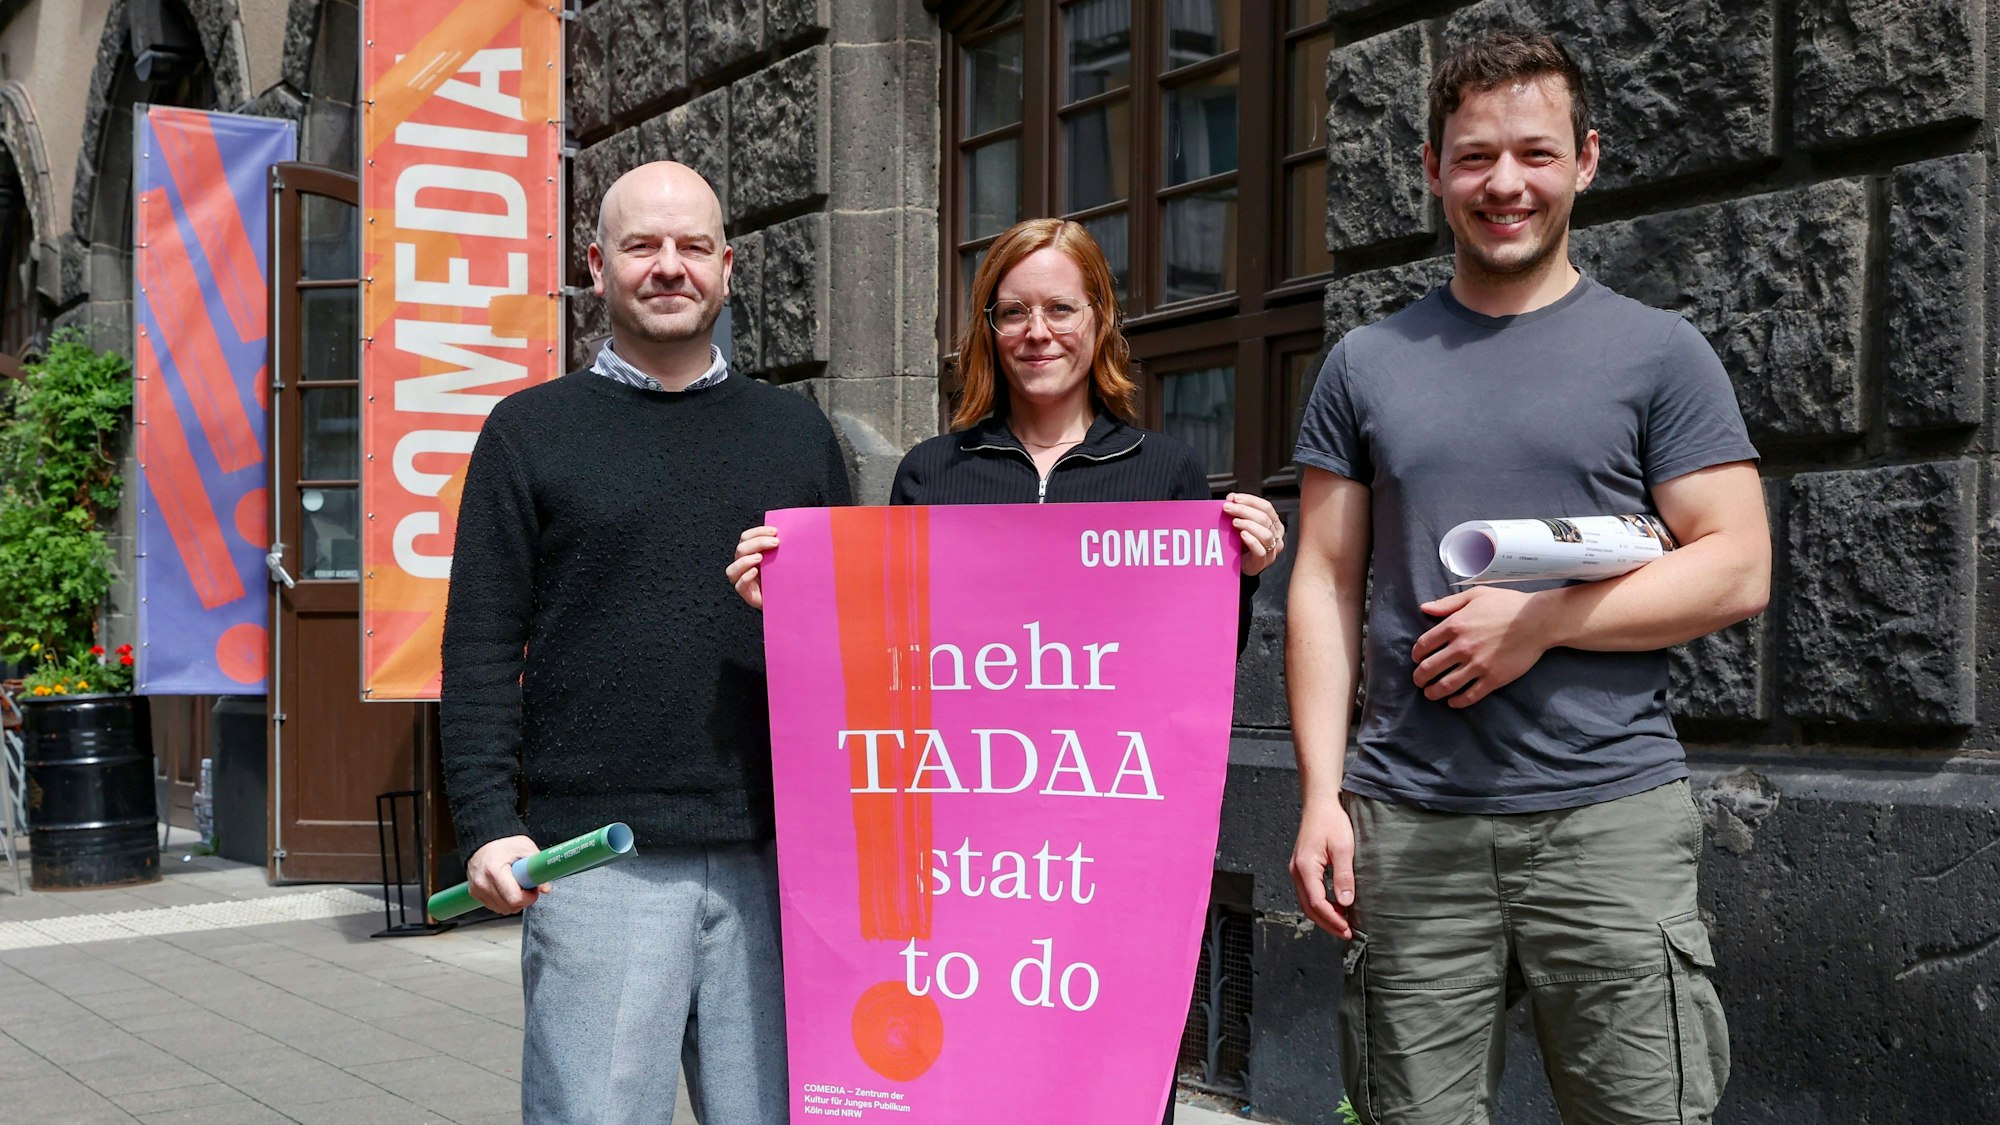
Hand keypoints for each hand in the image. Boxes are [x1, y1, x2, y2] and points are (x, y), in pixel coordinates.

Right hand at [467, 835, 543, 914]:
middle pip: (509, 907)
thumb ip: (537, 867)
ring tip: (516, 885)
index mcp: (494, 871)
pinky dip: (503, 901)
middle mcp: (483, 883)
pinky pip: (494, 907)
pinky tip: (506, 888)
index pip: (515, 899)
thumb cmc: (503, 844)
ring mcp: (477, 890)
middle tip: (526, 885)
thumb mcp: (525, 848)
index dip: (529, 897)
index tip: (533, 888)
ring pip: (502, 910)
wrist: (482, 842)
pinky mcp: (475, 894)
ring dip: (513, 902)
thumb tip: (545, 888)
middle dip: (523, 899)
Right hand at [726, 525, 779, 609]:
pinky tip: (755, 572)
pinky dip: (745, 577)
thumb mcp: (782, 558)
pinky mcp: (746, 594)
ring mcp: (743, 580)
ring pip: (732, 568)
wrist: (787, 598)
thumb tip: (787, 532)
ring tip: (760, 557)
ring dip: (746, 560)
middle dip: (757, 543)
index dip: (758, 532)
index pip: (746, 537)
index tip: (775, 531)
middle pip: (741, 549)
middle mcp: (743, 565)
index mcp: (750, 553)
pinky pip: (739, 585)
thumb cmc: (784, 577)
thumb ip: (780, 546)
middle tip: (775, 542)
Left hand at [1224, 493, 1286, 577]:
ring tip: (1234, 522)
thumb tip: (1231, 498)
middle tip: (1228, 508)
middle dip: (1244, 510)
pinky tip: (1242, 535)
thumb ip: (1237, 510)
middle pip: (1264, 518)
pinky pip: (1261, 550)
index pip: (1266, 507)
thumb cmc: (1241, 543)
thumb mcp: (1240, 523)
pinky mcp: (1263, 561)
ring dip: (1248, 524)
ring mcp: (1272, 550)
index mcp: (1274, 524)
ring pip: (1265, 534)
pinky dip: (1251, 541)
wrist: (1237, 565)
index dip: (1250, 500)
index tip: (1235, 498)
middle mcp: (1276, 535)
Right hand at [1289, 799, 1354, 937]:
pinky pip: (1308, 893)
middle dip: (1328, 923)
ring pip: (1307, 902)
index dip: (1333, 919)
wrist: (1319, 803)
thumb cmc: (1331, 821)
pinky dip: (1321, 905)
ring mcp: (1297, 870)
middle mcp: (1296, 871)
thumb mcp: (1343, 848)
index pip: (1317, 903)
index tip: (1348, 929)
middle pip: (1309, 907)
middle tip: (1347, 933)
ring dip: (1324, 916)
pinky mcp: (1302, 868)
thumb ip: (1343, 876)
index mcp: (1305, 867)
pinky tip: (1336, 907)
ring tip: (1343, 924)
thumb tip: (1345, 902)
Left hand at [1411, 586, 1551, 706]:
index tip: (1418, 659)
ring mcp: (1477, 665)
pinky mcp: (1493, 679)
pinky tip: (1453, 701)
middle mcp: (1462, 647)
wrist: (1538, 620)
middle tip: (1419, 681)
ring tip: (1431, 693)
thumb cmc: (1507, 604)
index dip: (1416, 655)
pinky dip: (1457, 702)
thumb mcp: (1475, 595)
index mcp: (1454, 625)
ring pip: (1445, 686)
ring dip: (1433, 692)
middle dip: (1419, 677)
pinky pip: (1469, 696)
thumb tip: (1424, 608)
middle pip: (1429, 669)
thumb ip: (1447, 603)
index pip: (1423, 646)